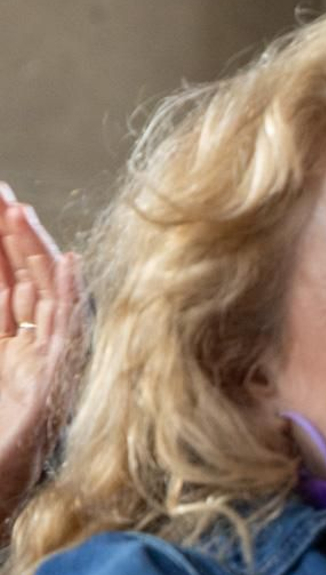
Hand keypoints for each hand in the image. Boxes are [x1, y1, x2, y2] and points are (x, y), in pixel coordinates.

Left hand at [0, 185, 81, 521]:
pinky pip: (68, 330)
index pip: (0, 285)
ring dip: (32, 253)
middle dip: (9, 235)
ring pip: (44, 297)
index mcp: (3, 350)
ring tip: (15, 213)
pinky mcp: (54, 382)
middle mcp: (26, 352)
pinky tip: (68, 264)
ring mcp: (43, 365)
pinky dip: (70, 296)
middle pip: (22, 281)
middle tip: (0, 192)